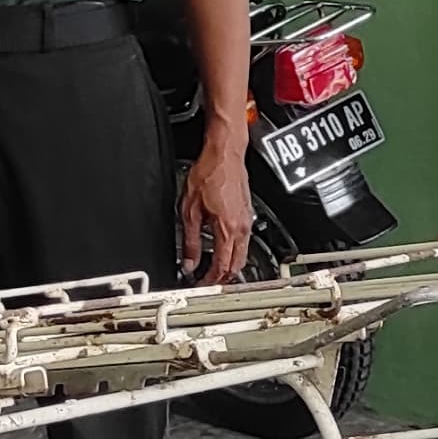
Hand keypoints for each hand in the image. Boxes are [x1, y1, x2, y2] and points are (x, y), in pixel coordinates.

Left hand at [180, 121, 256, 285]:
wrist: (225, 153)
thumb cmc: (209, 173)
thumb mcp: (190, 210)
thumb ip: (190, 241)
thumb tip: (189, 261)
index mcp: (228, 229)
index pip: (222, 266)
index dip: (210, 281)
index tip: (200, 285)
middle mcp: (242, 227)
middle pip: (236, 265)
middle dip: (222, 279)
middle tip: (207, 283)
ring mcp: (247, 220)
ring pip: (242, 254)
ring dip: (229, 265)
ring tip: (212, 271)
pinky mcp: (247, 213)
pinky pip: (243, 241)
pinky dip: (233, 251)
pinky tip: (221, 250)